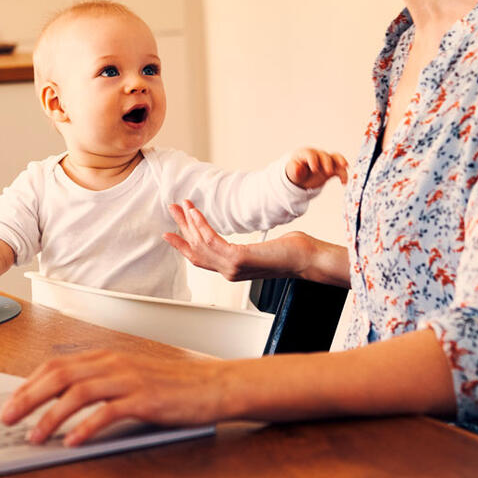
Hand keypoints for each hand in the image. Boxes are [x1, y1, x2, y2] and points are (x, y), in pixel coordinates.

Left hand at [0, 349, 224, 445]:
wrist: (214, 385)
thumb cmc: (172, 386)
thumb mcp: (129, 378)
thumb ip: (99, 384)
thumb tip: (62, 402)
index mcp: (105, 357)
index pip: (55, 366)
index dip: (28, 384)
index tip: (10, 403)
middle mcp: (113, 364)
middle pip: (58, 376)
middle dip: (27, 397)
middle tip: (6, 419)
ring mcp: (129, 380)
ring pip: (78, 393)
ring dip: (51, 416)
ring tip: (34, 436)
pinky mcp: (145, 399)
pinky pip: (108, 412)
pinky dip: (86, 427)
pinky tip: (73, 442)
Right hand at [164, 201, 321, 280]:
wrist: (307, 258)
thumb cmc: (291, 252)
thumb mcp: (261, 248)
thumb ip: (246, 247)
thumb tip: (244, 240)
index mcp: (233, 269)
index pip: (201, 259)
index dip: (183, 246)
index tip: (171, 233)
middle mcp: (230, 272)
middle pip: (195, 250)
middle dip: (181, 228)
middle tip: (173, 210)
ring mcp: (233, 268)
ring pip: (201, 244)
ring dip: (189, 222)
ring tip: (183, 206)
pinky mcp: (238, 259)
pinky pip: (213, 240)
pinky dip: (201, 225)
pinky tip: (196, 213)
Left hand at [286, 148, 348, 189]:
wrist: (302, 175)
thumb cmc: (296, 171)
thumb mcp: (292, 172)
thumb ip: (295, 170)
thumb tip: (297, 169)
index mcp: (305, 154)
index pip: (310, 154)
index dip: (313, 160)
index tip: (314, 170)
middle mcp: (317, 155)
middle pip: (324, 155)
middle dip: (327, 163)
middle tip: (328, 171)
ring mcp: (325, 161)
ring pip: (335, 157)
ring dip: (341, 161)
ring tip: (345, 167)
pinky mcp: (332, 168)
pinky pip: (340, 168)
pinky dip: (343, 174)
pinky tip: (343, 182)